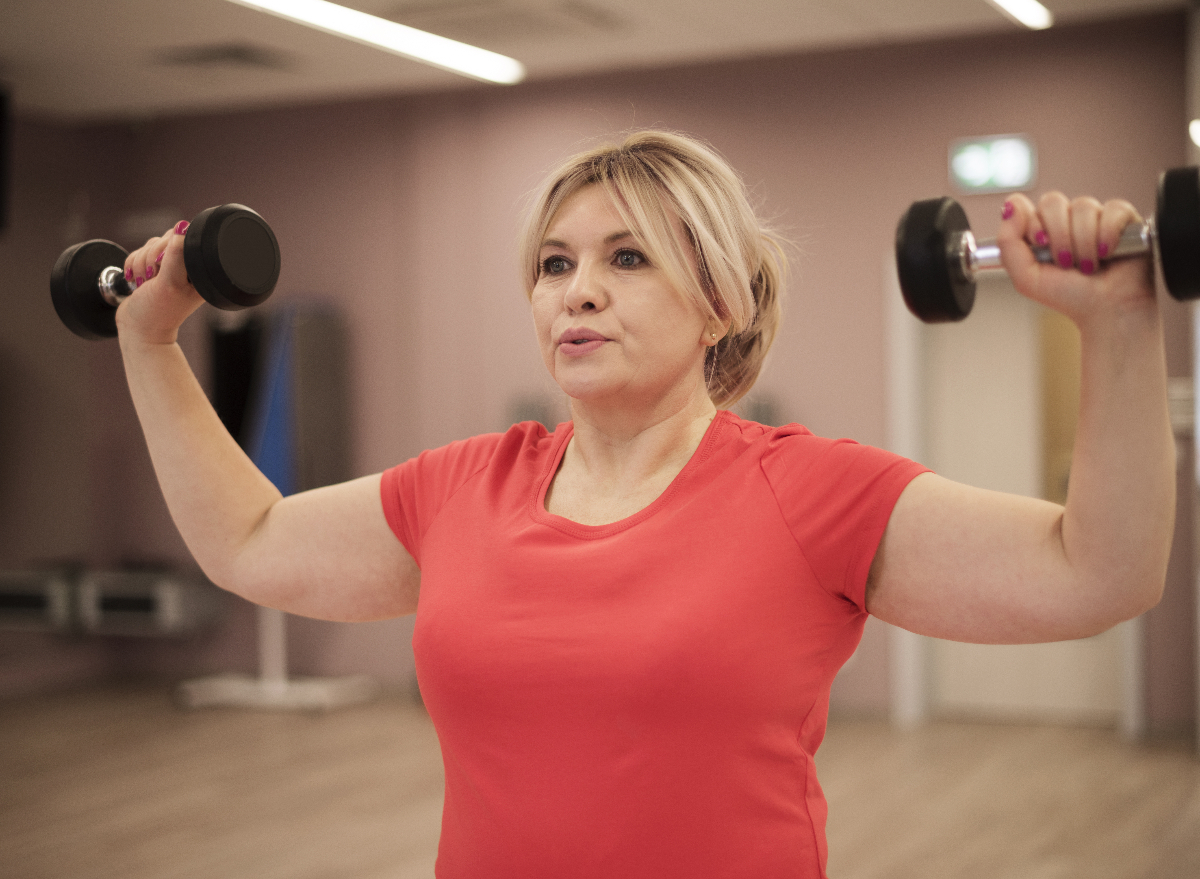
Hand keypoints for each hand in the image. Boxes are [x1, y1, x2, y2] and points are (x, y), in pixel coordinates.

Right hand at [115, 220, 204, 344]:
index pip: (186, 238)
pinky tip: (138, 282)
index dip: (168, 248)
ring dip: (141, 264)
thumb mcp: (170, 283)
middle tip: (153, 278)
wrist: (138, 329)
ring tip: (146, 284)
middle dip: (151, 257)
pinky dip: (133, 265)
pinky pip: (138, 252)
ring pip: (150, 245)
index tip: (163, 267)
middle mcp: (187, 267)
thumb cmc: (158, 311)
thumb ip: (177, 255)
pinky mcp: (152, 269)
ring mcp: (169, 267)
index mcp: (200, 271)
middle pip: (166, 238)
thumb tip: (182, 228)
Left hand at [996, 192, 1156, 328]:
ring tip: (1088, 265)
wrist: (1106, 308)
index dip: (1030, 222)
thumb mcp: (1026, 277)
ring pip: (1082, 206)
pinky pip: (1112, 208)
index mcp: (1039, 230)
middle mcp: (1064, 219)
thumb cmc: (1068, 295)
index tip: (1040, 244)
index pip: (1023, 204)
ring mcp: (1093, 216)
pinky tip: (1108, 254)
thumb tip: (1009, 207)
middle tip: (1065, 262)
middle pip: (1052, 202)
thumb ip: (1008, 243)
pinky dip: (1108, 234)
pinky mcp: (1123, 217)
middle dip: (1058, 236)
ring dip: (1083, 243)